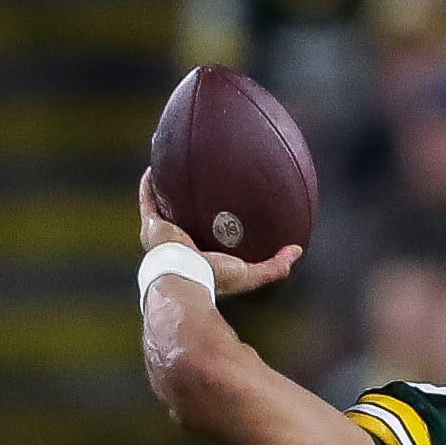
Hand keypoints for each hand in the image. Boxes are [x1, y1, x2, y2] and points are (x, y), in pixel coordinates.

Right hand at [139, 171, 300, 295]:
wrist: (185, 276)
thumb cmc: (215, 278)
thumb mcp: (251, 273)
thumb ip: (275, 265)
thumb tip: (297, 251)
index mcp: (200, 255)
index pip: (208, 238)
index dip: (213, 225)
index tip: (224, 210)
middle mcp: (179, 244)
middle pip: (184, 219)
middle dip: (189, 204)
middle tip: (200, 185)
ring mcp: (163, 234)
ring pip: (163, 206)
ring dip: (167, 190)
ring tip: (175, 169)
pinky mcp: (150, 224)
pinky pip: (148, 198)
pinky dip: (150, 184)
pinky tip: (155, 167)